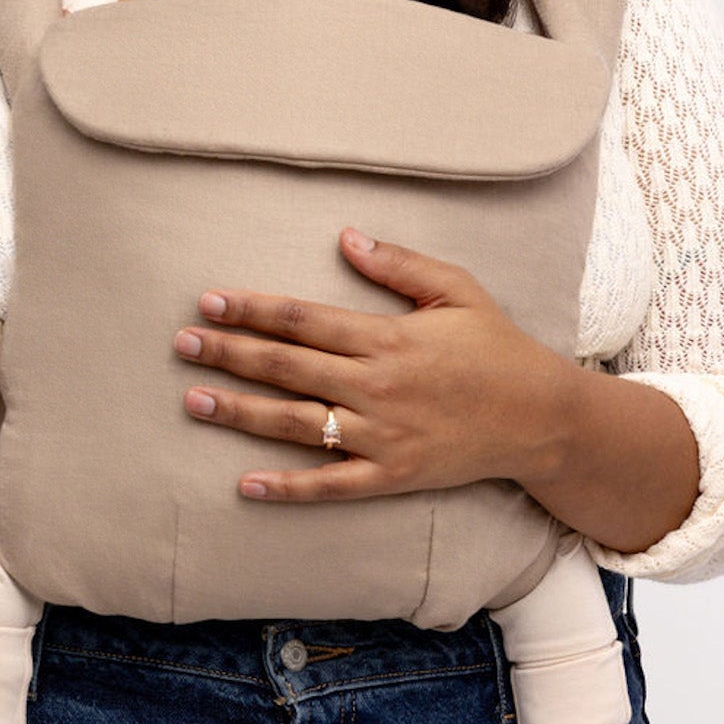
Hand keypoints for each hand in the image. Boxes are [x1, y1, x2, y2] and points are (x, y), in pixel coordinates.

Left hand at [172, 226, 572, 503]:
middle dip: (229, 353)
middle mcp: (377, 387)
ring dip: (240, 412)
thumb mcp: (457, 291)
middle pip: (287, 367)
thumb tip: (344, 237)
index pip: (303, 320)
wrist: (542, 418)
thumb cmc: (498, 348)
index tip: (209, 301)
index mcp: (388, 338)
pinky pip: (330, 484)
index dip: (252, 309)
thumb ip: (398, 265)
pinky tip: (245, 483)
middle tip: (181, 343)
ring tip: (192, 401)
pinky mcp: (391, 475)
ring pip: (296, 424)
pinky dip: (287, 486)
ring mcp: (382, 436)